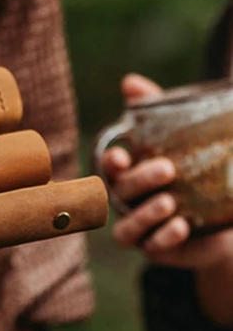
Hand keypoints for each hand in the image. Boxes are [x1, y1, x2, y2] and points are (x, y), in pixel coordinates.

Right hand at [103, 73, 232, 325]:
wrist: (225, 215)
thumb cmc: (196, 170)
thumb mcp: (182, 137)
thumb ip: (156, 110)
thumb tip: (129, 82)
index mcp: (130, 173)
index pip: (109, 166)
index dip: (111, 161)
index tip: (122, 155)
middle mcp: (129, 201)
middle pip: (121, 193)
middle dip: (140, 181)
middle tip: (168, 169)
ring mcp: (141, 227)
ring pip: (126, 228)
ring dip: (144, 215)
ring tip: (171, 202)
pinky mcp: (158, 249)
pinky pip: (150, 248)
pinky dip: (164, 238)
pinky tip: (181, 226)